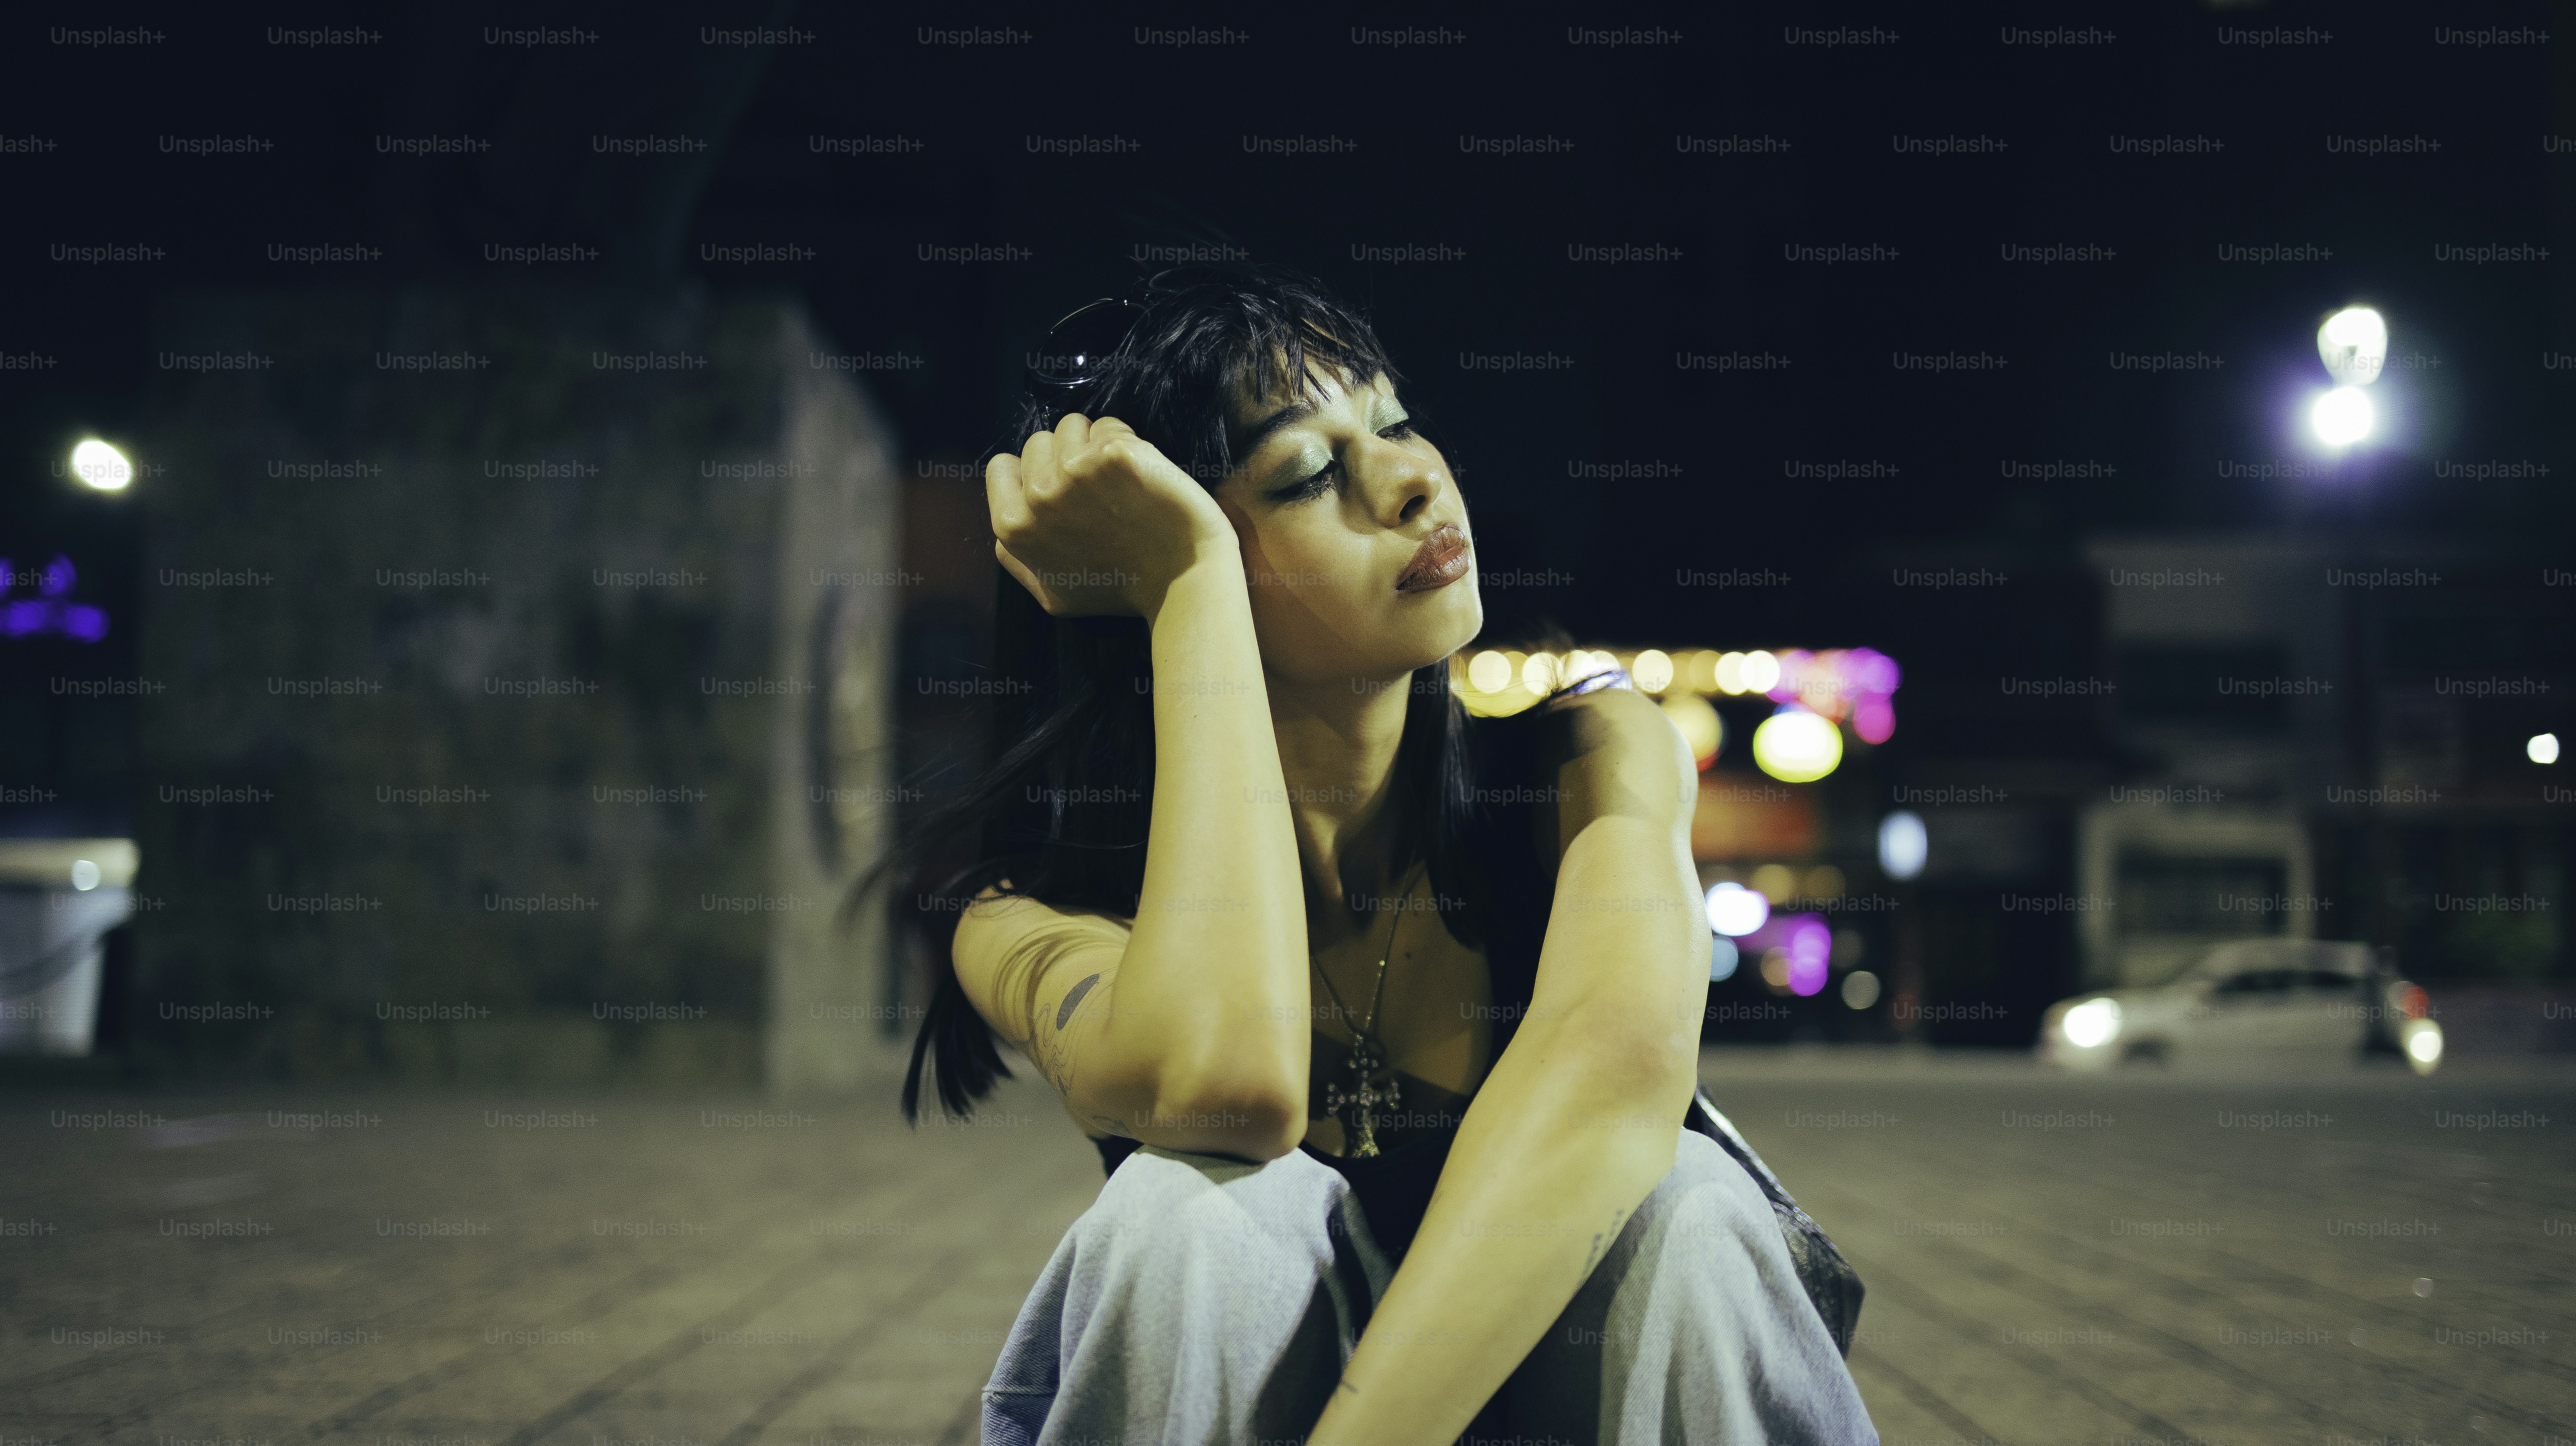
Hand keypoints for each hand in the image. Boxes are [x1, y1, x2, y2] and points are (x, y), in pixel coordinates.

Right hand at [985, 414, 1239, 616]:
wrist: (1182, 579)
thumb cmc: (1121, 590)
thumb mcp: (1052, 594)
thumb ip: (1018, 561)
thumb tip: (1003, 535)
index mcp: (1014, 527)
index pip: (1002, 466)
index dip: (1031, 473)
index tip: (1060, 489)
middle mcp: (1039, 495)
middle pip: (1038, 442)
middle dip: (1064, 457)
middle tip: (1097, 491)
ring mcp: (1076, 471)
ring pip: (1072, 425)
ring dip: (1093, 443)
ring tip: (1119, 481)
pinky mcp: (1115, 454)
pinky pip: (1110, 425)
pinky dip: (1126, 441)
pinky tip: (1140, 474)